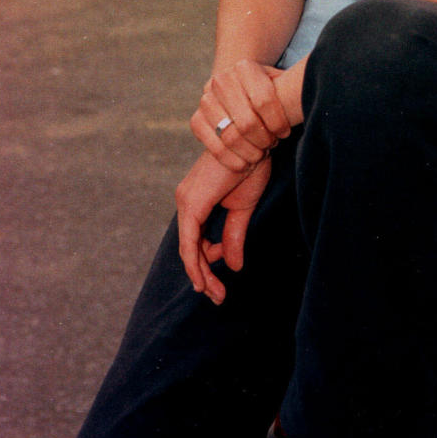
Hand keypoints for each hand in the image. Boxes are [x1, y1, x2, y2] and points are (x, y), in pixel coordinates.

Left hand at [175, 151, 270, 304]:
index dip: (206, 265)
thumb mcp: (242, 208)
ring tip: (217, 294)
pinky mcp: (190, 204)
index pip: (195, 241)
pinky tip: (203, 280)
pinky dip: (195, 263)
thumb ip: (234, 235)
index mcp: (196, 201)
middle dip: (203, 276)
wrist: (250, 140)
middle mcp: (185, 201)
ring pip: (188, 249)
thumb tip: (233, 265)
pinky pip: (188, 242)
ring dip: (201, 274)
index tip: (220, 285)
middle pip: (189, 248)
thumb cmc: (249, 166)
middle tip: (218, 297)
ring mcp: (186, 202)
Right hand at [190, 59, 291, 171]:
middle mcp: (222, 80)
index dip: (279, 122)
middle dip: (265, 140)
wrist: (235, 89)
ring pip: (231, 137)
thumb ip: (292, 87)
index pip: (265, 100)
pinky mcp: (196, 120)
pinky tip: (246, 164)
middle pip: (248, 122)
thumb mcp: (279, 81)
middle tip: (272, 145)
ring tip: (261, 154)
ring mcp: (206, 100)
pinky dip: (233, 161)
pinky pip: (214, 147)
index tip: (286, 132)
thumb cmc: (265, 89)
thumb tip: (313, 92)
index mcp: (245, 67)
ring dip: (250, 152)